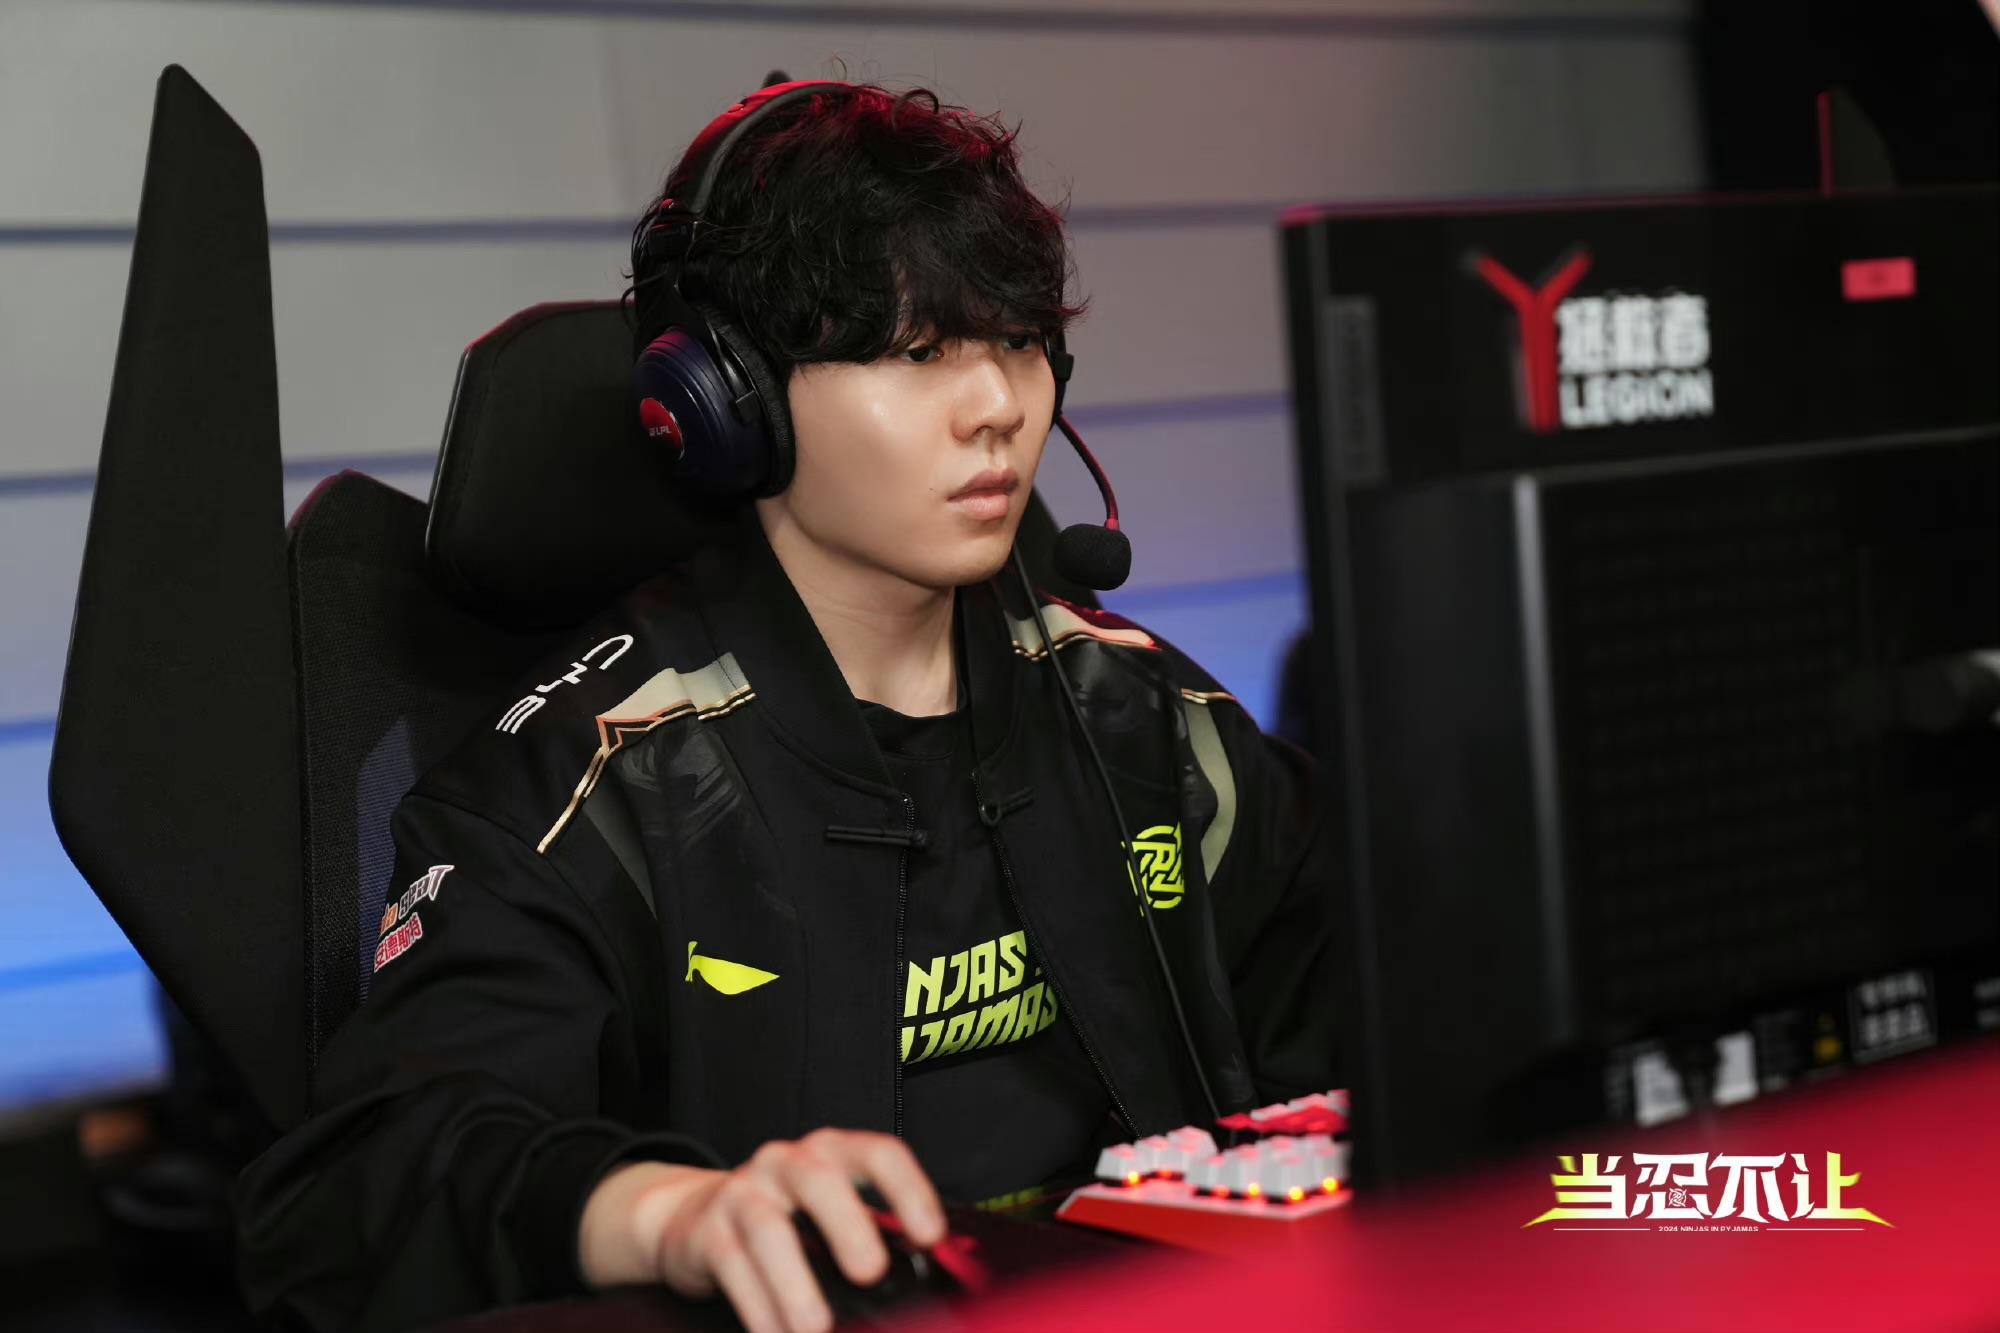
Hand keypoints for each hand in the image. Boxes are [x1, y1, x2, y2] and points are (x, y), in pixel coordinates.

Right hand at [579, 1128, 945, 1332]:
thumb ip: (871, 1232)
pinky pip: (733, 1266)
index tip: (929, 1235)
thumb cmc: (786, 1217)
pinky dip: (758, 1307)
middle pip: (820, 1180)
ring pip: (768, 1228)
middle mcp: (787, 1163)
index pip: (877, 1153)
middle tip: (870, 1272)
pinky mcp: (708, 1230)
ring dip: (794, 1282)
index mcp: (832, 1153)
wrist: (695, 1215)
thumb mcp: (829, 1210)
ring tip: (815, 1326)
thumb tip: (921, 1281)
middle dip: (847, 1226)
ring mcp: (745, 1192)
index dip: (908, 1189)